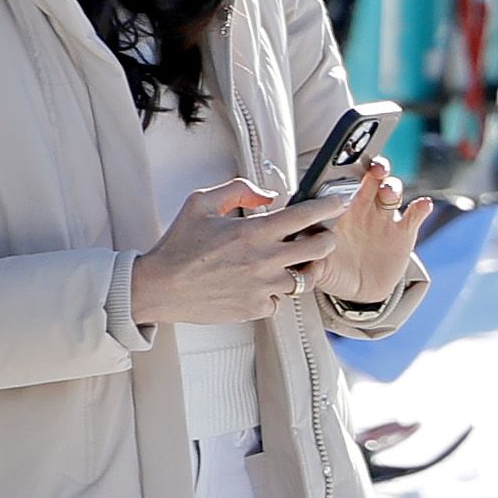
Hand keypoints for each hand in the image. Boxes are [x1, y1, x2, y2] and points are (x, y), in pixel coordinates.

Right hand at [129, 178, 339, 327]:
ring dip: (303, 267)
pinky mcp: (259, 308)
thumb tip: (268, 194)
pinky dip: (276, 290)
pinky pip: (282, 299)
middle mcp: (265, 260)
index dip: (329, 207)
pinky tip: (259, 282)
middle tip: (319, 235)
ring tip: (288, 260)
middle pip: (321, 249)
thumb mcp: (201, 203)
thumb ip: (238, 189)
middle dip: (326, 239)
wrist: (159, 287)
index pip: (306, 216)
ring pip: (306, 278)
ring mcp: (265, 287)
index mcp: (254, 232)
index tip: (338, 204)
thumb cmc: (178, 246)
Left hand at [304, 162, 417, 312]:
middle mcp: (363, 208)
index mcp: (338, 210)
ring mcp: (384, 219)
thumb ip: (309, 259)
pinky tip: (423, 205)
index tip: (345, 167)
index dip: (344, 173)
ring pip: (391, 193)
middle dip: (374, 169)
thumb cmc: (332, 270)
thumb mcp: (317, 266)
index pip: (342, 184)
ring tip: (389, 192)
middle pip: (371, 179)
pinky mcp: (404, 234)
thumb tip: (300, 261)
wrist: (358, 291)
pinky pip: (414, 216)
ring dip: (392, 187)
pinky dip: (420, 208)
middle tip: (375, 169)